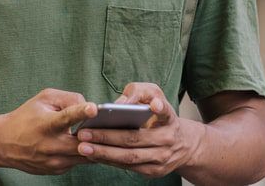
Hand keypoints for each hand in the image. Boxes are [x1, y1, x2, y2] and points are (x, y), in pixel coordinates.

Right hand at [0, 88, 96, 174]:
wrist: (4, 143)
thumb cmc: (26, 117)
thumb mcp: (43, 99)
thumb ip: (68, 99)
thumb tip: (90, 109)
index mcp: (47, 124)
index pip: (65, 117)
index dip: (81, 112)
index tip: (93, 109)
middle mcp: (51, 145)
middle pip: (83, 143)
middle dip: (96, 136)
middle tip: (106, 127)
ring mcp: (55, 161)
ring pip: (86, 155)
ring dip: (93, 146)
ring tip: (97, 136)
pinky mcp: (57, 170)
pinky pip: (79, 162)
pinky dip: (84, 153)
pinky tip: (81, 144)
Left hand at [74, 82, 202, 178]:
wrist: (181, 144)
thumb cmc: (158, 115)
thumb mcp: (154, 96)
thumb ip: (138, 93)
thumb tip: (119, 103)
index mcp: (169, 119)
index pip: (166, 112)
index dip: (160, 108)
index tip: (154, 105)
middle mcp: (168, 139)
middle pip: (135, 139)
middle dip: (107, 137)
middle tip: (84, 133)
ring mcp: (161, 158)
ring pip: (130, 157)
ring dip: (104, 153)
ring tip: (83, 146)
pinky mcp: (154, 171)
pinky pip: (128, 167)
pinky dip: (109, 161)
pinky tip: (93, 155)